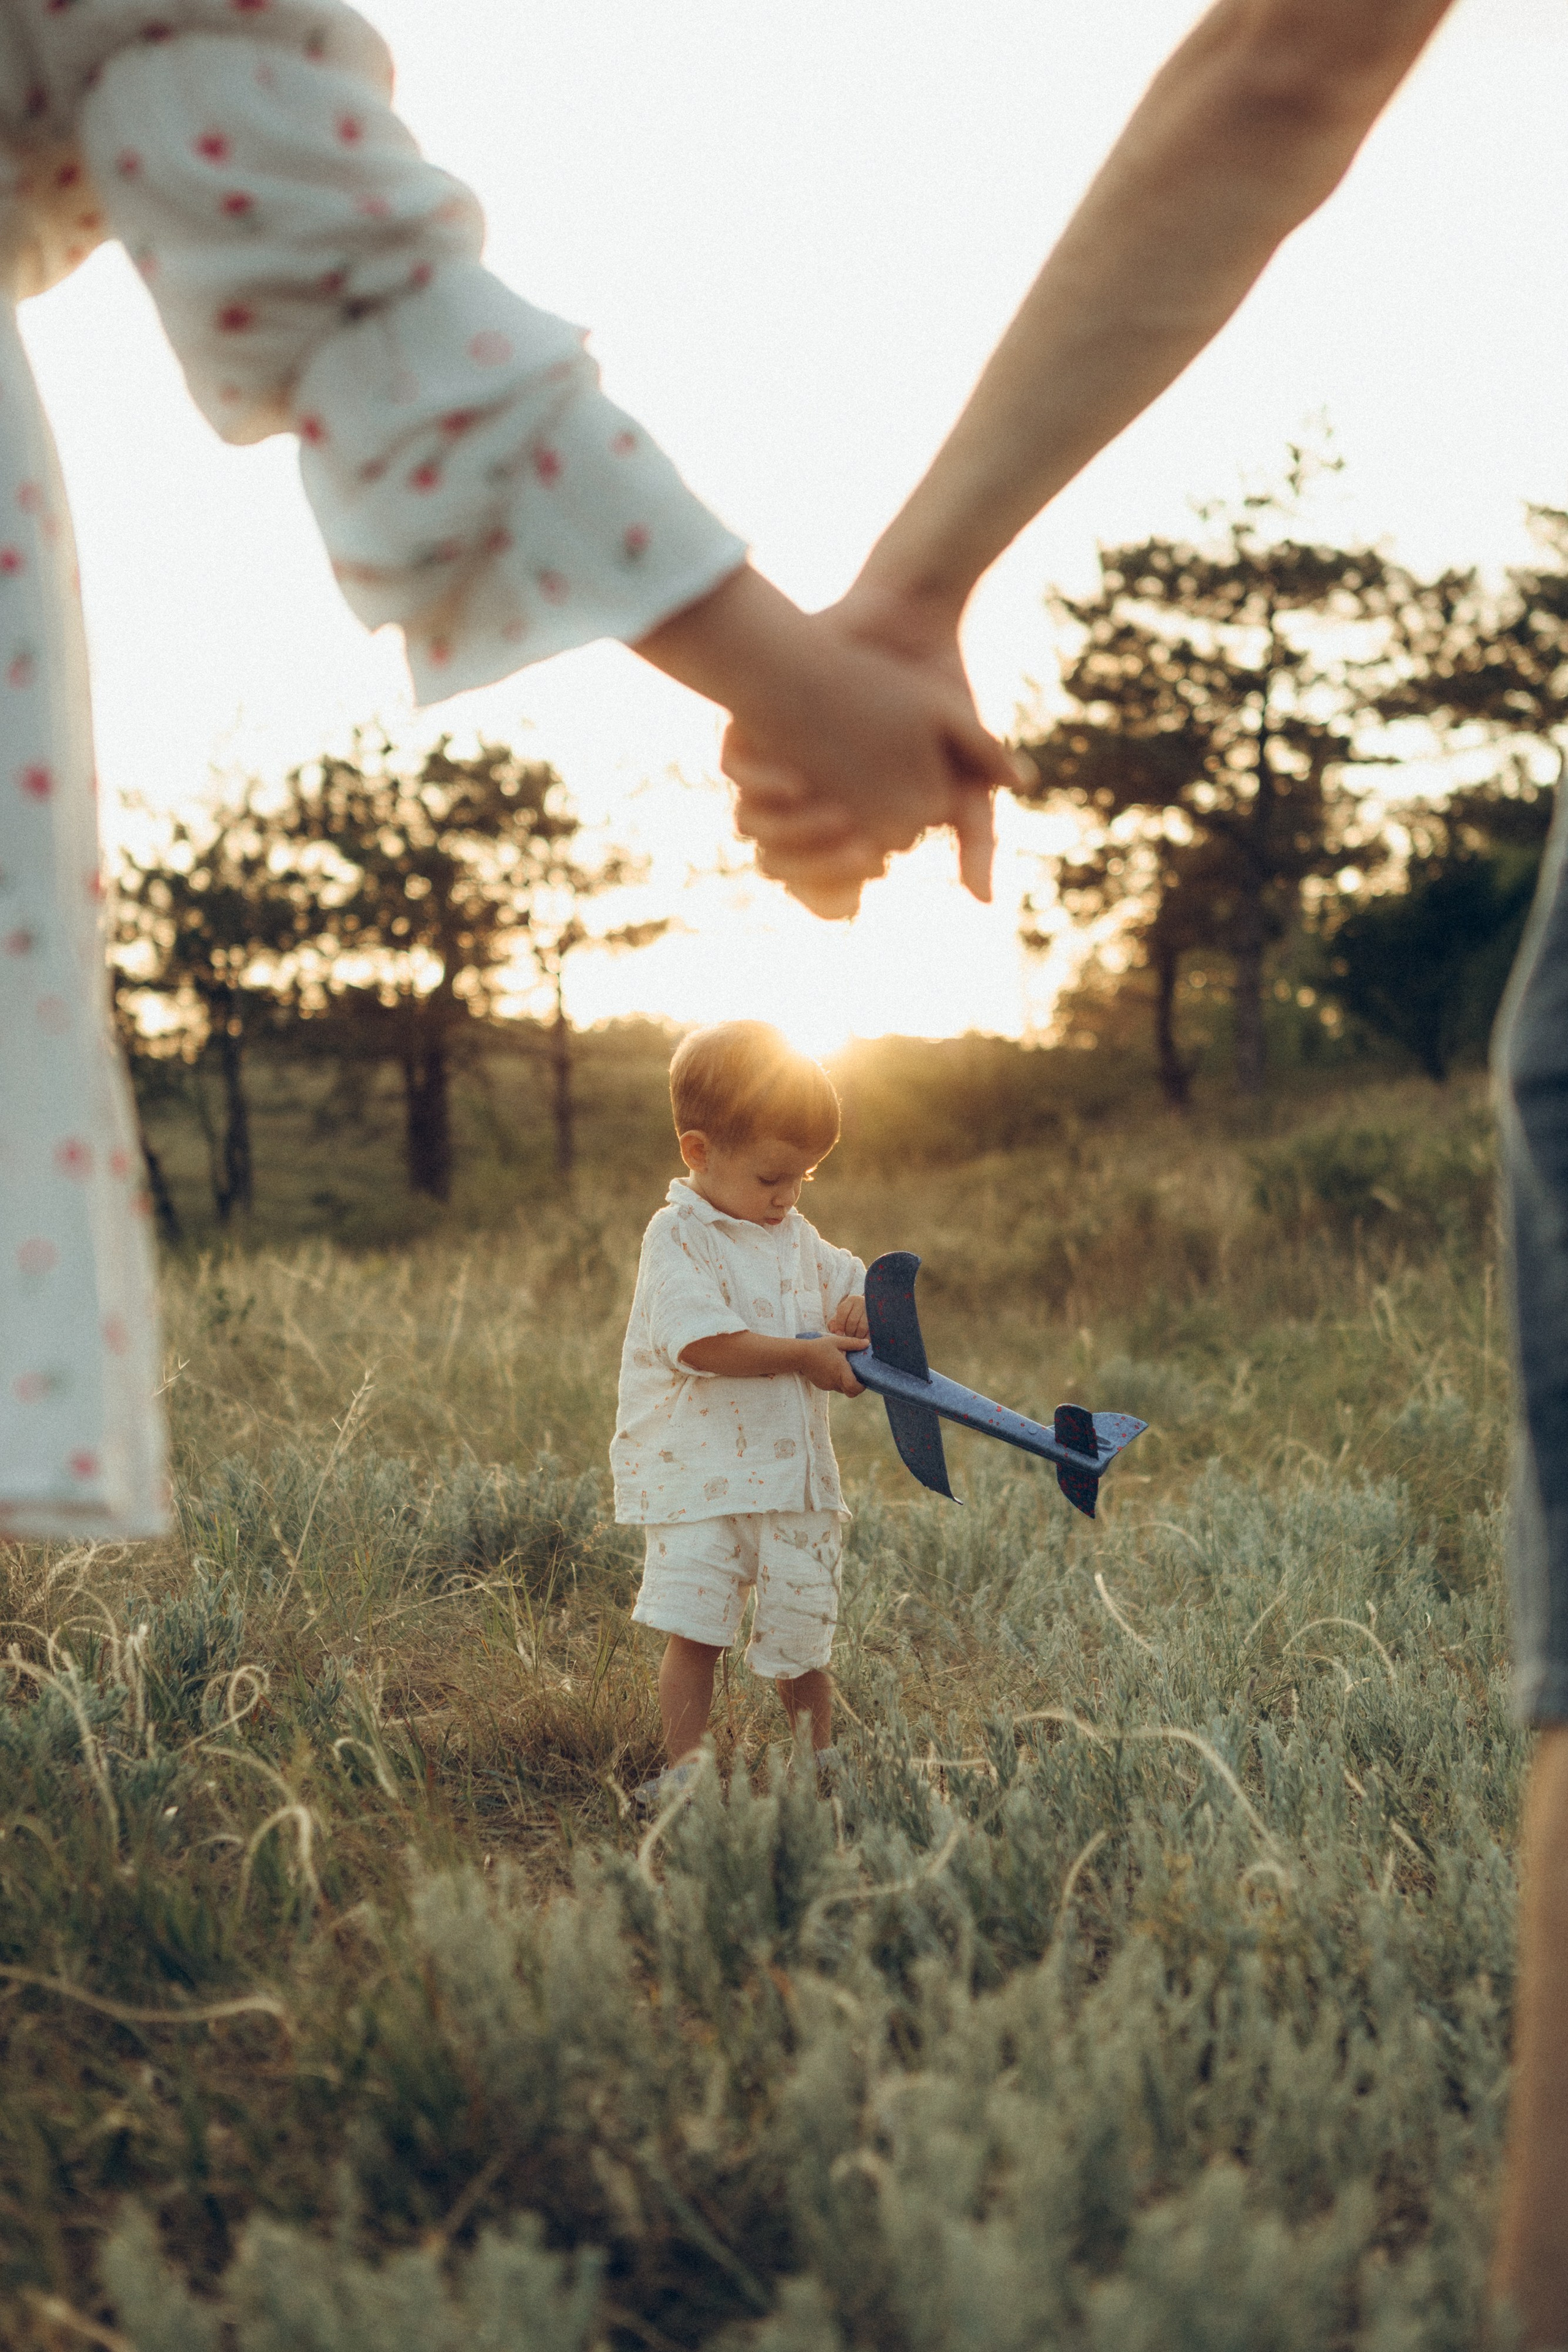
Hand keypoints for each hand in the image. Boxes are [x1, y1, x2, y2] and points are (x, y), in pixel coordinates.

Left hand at [722, 577, 1017, 917]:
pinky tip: (799, 779)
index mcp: (846, 822)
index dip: (837, 893)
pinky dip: (762, 783)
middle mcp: (803, 801)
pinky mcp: (755, 725)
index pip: (824, 886)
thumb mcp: (967, 776)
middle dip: (817, 869)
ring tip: (840, 816)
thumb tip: (983, 902)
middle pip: (783, 866)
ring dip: (791, 834)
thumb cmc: (940, 697)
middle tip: (861, 856)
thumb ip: (977, 839)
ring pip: (756, 827)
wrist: (906, 618)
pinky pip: (736, 773)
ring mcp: (775, 764)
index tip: (868, 878)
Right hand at [796, 1333, 865, 1396]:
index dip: (861, 1387)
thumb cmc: (819, 1347)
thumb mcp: (836, 1341)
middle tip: (858, 1380)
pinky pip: (833, 1387)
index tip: (864, 1382)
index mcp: (840, 1370)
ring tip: (844, 1371)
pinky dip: (837, 1382)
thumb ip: (853, 1343)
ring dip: (846, 1384)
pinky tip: (833, 1371)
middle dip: (856, 1388)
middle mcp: (835, 1380)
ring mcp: (827, 1385)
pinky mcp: (822, 1386)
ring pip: (842, 1390)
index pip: (854, 1387)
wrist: (800, 1355)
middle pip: (850, 1393)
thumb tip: (867, 1343)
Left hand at [828, 1295, 868, 1342]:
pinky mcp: (878, 1319)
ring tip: (855, 1338)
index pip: (843, 1311)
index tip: (838, 1334)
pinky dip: (865, 1337)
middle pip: (852, 1320)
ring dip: (857, 1336)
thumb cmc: (852, 1314)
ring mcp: (871, 1310)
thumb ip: (834, 1323)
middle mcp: (862, 1302)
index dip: (839, 1324)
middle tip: (847, 1337)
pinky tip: (862, 1340)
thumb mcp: (842, 1315)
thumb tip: (833, 1331)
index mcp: (851, 1300)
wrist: (870, 1310)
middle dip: (848, 1332)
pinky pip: (870, 1331)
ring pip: (862, 1327)